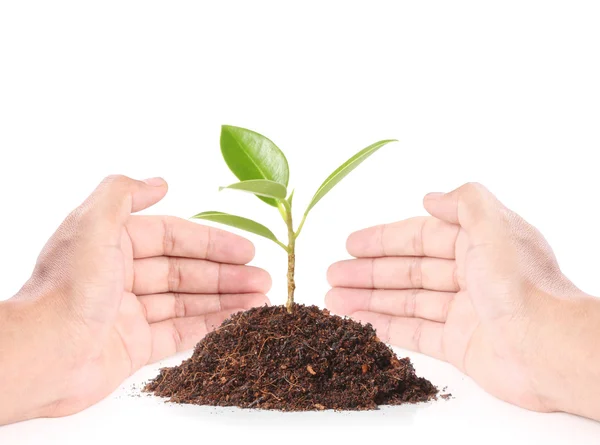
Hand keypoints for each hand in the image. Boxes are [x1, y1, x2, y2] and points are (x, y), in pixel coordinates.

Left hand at [0, 175, 269, 423]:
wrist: (42, 355)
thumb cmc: (70, 288)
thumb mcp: (93, 224)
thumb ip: (123, 193)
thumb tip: (158, 182)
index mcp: (113, 244)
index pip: (173, 238)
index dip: (212, 241)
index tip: (247, 249)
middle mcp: (122, 277)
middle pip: (185, 271)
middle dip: (226, 274)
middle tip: (263, 278)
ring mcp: (130, 314)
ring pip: (187, 302)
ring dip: (224, 300)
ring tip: (260, 301)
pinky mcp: (133, 347)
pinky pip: (179, 333)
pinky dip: (208, 326)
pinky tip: (236, 322)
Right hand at [326, 182, 596, 413]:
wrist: (548, 348)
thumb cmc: (520, 284)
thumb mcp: (493, 224)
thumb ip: (463, 201)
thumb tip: (431, 197)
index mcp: (477, 244)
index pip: (419, 238)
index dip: (383, 239)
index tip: (350, 243)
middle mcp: (469, 276)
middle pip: (407, 271)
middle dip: (368, 272)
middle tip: (332, 274)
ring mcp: (463, 313)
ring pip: (406, 302)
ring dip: (369, 300)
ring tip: (333, 301)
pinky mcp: (460, 346)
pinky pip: (416, 333)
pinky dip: (386, 328)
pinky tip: (360, 324)